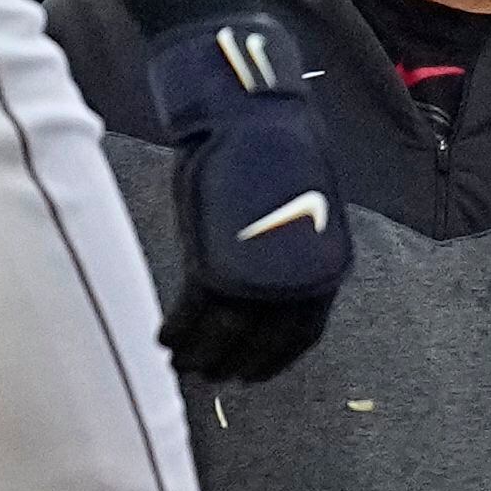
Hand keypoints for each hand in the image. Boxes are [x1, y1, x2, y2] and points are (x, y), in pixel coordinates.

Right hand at [143, 12, 348, 383]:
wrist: (250, 116)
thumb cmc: (276, 150)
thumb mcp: (300, 207)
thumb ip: (289, 250)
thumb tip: (272, 277)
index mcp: (325, 266)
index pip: (302, 334)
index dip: (274, 360)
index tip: (252, 374)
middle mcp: (295, 280)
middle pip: (261, 342)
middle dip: (232, 363)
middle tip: (210, 374)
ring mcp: (254, 274)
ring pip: (223, 335)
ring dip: (200, 354)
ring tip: (183, 363)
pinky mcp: (213, 264)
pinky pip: (192, 313)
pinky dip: (177, 331)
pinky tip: (165, 339)